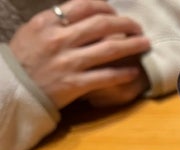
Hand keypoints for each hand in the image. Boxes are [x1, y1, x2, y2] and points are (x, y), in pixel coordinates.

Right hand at [8, 0, 150, 108]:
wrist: (13, 90)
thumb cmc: (24, 60)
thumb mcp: (34, 32)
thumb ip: (57, 22)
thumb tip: (84, 14)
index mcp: (48, 23)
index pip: (84, 6)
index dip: (106, 7)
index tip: (116, 13)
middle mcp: (59, 40)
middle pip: (102, 25)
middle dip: (126, 24)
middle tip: (138, 28)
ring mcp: (69, 63)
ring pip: (110, 49)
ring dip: (132, 45)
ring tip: (145, 44)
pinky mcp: (76, 84)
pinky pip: (107, 76)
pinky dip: (124, 73)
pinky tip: (135, 71)